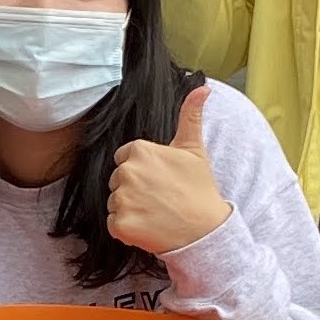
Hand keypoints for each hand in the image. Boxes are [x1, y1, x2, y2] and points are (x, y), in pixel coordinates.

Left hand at [108, 87, 232, 255]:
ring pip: (114, 202)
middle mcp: (127, 172)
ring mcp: (122, 199)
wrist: (205, 231)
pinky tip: (148, 227)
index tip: (160, 181)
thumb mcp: (194, 149)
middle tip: (160, 198)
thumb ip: (190, 116)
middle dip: (133, 190)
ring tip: (155, 213)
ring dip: (130, 210)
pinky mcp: (120, 224)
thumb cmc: (200, 189)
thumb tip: (202, 87)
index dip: (142, 171)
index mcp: (140, 150)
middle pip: (117, 181)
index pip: (124, 158)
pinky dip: (127, 229)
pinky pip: (114, 224)